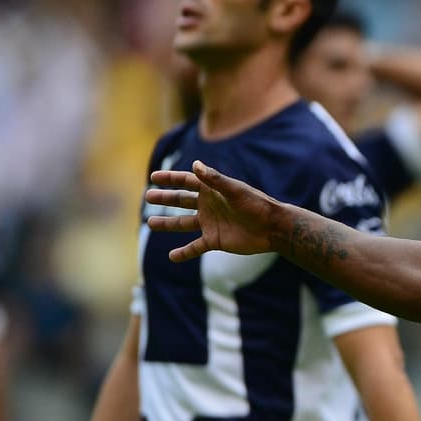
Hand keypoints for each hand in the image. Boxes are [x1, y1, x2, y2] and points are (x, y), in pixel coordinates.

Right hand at [146, 160, 276, 261]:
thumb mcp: (235, 190)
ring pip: (184, 223)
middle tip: (148, 196)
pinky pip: (195, 247)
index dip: (171, 179)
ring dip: (167, 224)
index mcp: (213, 191)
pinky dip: (184, 252)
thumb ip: (215, 179)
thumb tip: (195, 164)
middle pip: (182, 201)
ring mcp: (211, 223)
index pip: (187, 181)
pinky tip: (172, 256)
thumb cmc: (257, 205)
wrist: (273, 228)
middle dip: (165, 198)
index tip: (154, 177)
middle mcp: (209, 206)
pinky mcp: (215, 240)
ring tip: (150, 223)